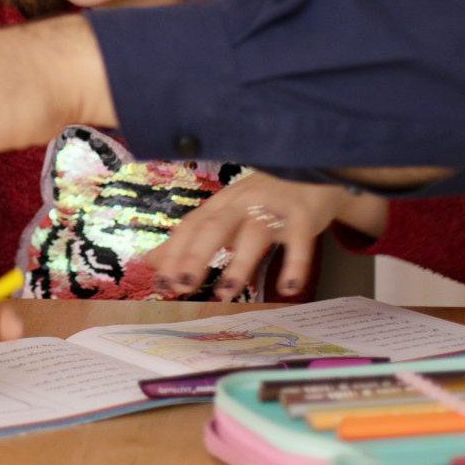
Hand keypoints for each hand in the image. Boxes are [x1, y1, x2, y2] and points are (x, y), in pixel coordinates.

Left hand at [142, 170, 356, 300]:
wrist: (313, 171)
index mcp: (221, 204)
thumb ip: (190, 239)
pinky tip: (288, 289)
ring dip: (238, 263)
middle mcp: (243, 202)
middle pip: (215, 226)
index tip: (161, 283)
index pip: (191, 226)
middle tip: (183, 286)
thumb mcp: (225, 216)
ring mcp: (274, 207)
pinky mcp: (304, 215)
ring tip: (225, 293)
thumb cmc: (262, 201)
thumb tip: (151, 262)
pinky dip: (295, 264)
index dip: (174, 253)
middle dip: (196, 255)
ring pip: (253, 233)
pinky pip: (300, 241)